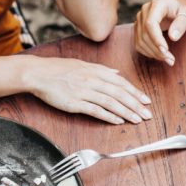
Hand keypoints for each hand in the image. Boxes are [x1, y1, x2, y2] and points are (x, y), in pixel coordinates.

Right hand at [25, 57, 151, 124]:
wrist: (38, 73)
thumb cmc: (58, 68)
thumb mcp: (82, 64)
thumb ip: (101, 69)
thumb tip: (116, 73)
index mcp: (95, 70)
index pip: (120, 82)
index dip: (135, 92)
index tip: (146, 100)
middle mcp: (92, 80)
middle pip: (119, 93)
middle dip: (135, 104)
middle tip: (148, 113)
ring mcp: (84, 91)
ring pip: (110, 102)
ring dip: (126, 112)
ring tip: (137, 119)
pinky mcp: (75, 103)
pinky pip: (95, 110)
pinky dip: (108, 116)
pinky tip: (118, 121)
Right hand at [133, 0, 185, 65]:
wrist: (176, 5)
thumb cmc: (183, 9)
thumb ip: (181, 24)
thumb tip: (172, 37)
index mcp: (157, 4)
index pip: (150, 23)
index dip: (156, 38)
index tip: (166, 51)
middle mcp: (145, 11)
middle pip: (144, 34)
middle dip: (157, 50)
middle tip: (171, 60)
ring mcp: (139, 19)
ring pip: (140, 41)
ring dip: (153, 53)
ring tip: (168, 59)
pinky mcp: (138, 28)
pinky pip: (138, 43)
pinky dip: (148, 52)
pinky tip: (160, 55)